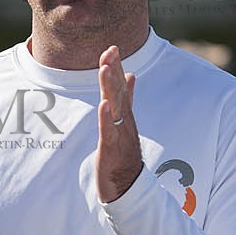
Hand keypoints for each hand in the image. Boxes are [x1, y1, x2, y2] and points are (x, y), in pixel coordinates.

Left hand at [96, 45, 142, 202]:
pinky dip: (107, 118)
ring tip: (106, 69)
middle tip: (110, 50)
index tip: (111, 48)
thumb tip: (131, 75)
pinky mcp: (111, 149)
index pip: (121, 86)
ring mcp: (119, 134)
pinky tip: (104, 104)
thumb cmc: (124, 153)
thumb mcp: (124, 122)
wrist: (129, 186)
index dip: (116, 67)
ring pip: (115, 107)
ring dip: (110, 88)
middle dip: (113, 71)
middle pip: (119, 92)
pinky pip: (109, 131)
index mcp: (125, 115)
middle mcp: (124, 121)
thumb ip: (128, 99)